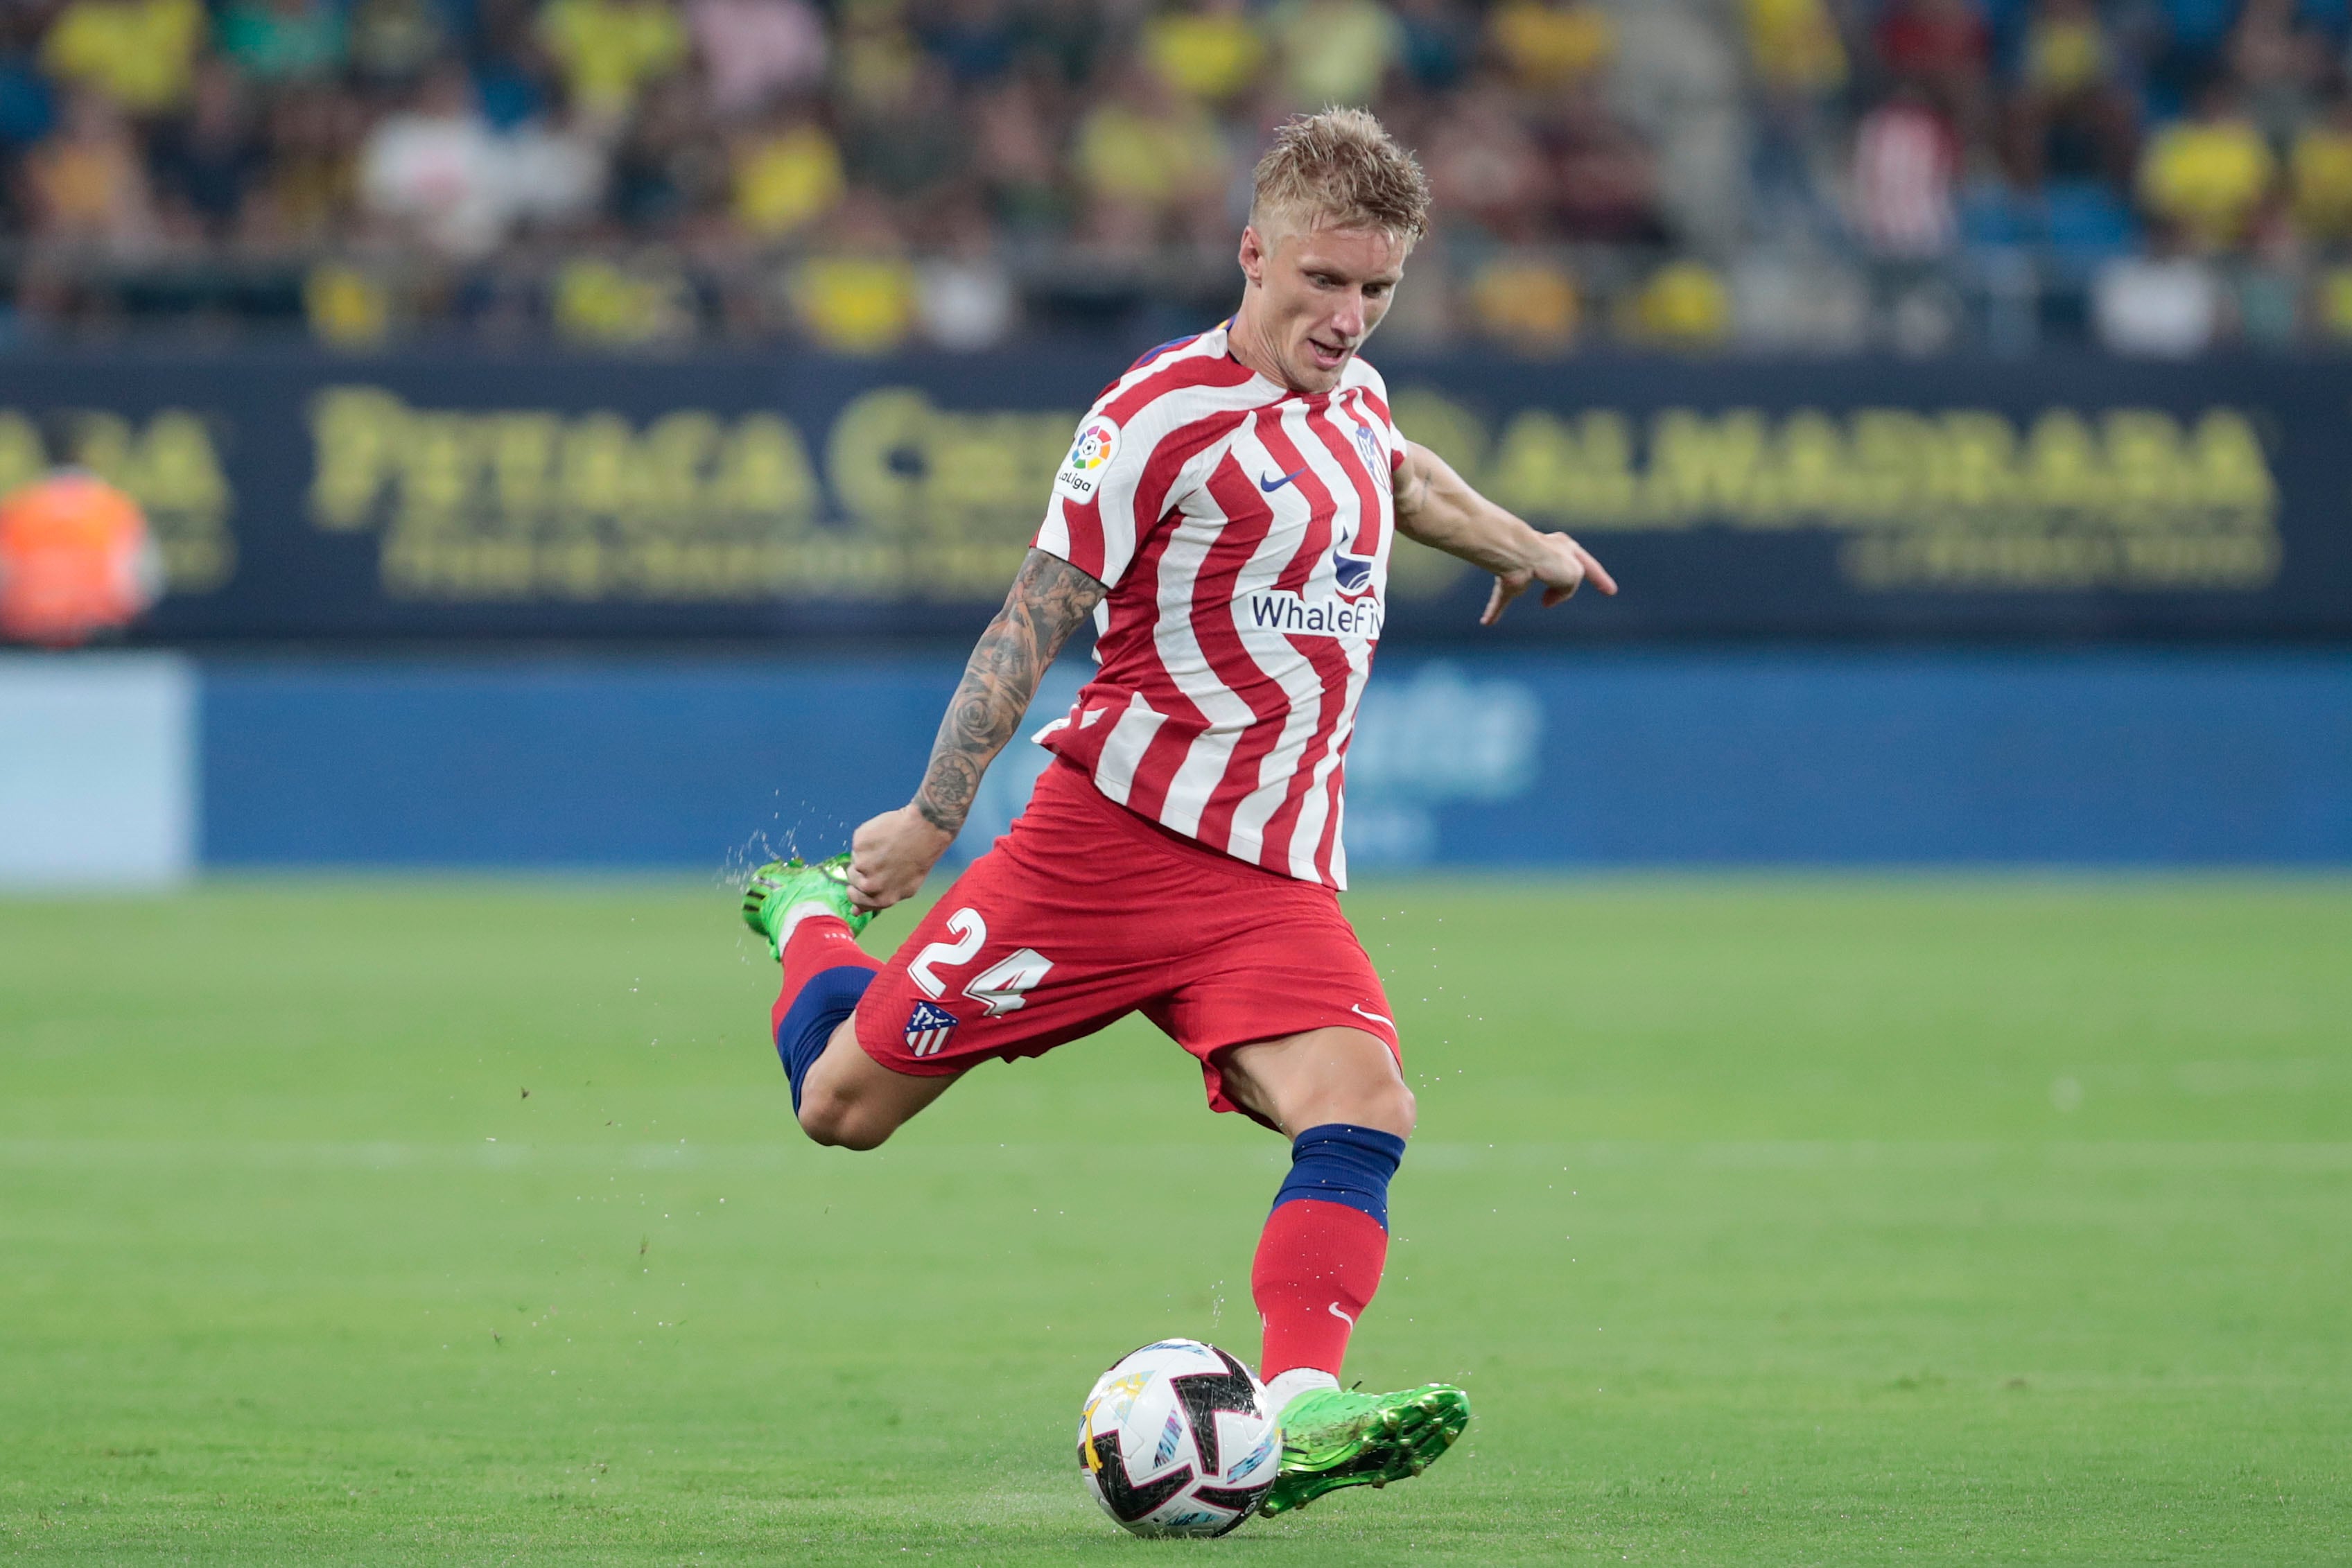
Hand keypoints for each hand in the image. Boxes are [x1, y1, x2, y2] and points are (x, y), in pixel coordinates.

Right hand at [847, 804, 956, 911]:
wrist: (924, 831)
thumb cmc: (919, 859)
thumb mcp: (906, 889)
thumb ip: (879, 901)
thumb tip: (855, 911)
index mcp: (881, 899)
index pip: (855, 898)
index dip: (858, 888)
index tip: (864, 879)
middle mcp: (869, 885)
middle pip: (852, 878)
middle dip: (862, 870)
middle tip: (882, 859)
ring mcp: (862, 863)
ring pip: (855, 859)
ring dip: (866, 853)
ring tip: (886, 848)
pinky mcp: (859, 844)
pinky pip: (857, 843)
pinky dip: (867, 839)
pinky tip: (884, 837)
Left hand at [1481, 531, 1615, 626]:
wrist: (1519, 556)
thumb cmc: (1550, 561)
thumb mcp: (1575, 574)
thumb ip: (1570, 586)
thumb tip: (1549, 598)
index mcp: (1567, 548)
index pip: (1589, 567)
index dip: (1600, 579)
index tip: (1610, 592)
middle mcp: (1546, 554)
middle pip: (1562, 573)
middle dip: (1565, 585)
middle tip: (1566, 592)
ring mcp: (1526, 566)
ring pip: (1534, 584)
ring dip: (1543, 595)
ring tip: (1544, 603)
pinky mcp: (1507, 580)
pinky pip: (1502, 598)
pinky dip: (1496, 610)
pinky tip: (1487, 622)